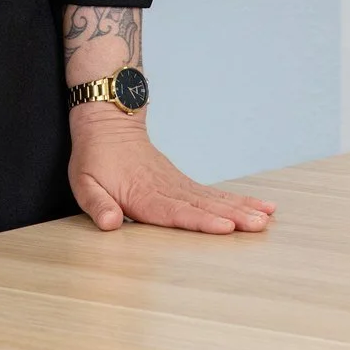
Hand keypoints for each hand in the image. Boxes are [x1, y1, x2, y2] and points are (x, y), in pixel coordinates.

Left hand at [68, 104, 276, 233]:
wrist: (108, 122)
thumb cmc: (94, 158)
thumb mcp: (83, 183)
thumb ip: (97, 205)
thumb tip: (110, 224)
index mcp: (142, 194)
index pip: (174, 211)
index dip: (200, 221)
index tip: (225, 227)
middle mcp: (166, 189)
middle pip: (202, 205)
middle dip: (232, 216)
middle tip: (258, 225)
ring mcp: (178, 184)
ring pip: (213, 198)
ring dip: (241, 208)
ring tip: (267, 217)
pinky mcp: (184, 183)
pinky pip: (213, 193)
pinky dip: (238, 200)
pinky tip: (260, 206)